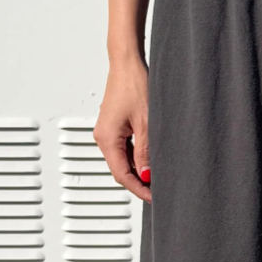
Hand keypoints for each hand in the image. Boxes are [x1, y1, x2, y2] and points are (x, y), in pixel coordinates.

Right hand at [93, 55, 151, 203]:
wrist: (127, 63)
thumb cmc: (134, 84)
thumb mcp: (146, 122)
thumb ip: (146, 152)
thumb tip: (146, 174)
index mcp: (107, 138)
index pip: (121, 174)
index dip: (138, 189)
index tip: (153, 198)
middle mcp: (103, 136)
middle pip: (120, 169)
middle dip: (138, 181)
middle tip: (158, 191)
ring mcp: (108, 131)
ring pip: (122, 160)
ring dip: (138, 170)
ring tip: (156, 177)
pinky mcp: (114, 126)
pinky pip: (124, 149)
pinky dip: (136, 157)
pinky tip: (149, 160)